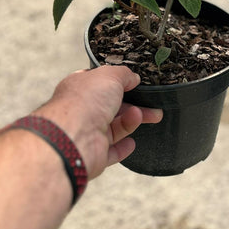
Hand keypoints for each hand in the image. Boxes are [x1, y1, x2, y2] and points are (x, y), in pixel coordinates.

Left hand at [34, 66, 161, 178]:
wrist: (73, 138)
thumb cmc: (86, 102)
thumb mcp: (110, 76)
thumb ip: (124, 74)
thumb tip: (133, 78)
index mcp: (81, 87)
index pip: (100, 83)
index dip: (117, 81)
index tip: (135, 82)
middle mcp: (83, 110)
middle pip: (113, 106)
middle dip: (135, 105)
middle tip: (154, 105)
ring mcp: (88, 133)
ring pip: (116, 127)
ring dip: (133, 121)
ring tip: (152, 116)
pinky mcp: (94, 154)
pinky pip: (111, 151)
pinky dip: (123, 148)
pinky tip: (132, 142)